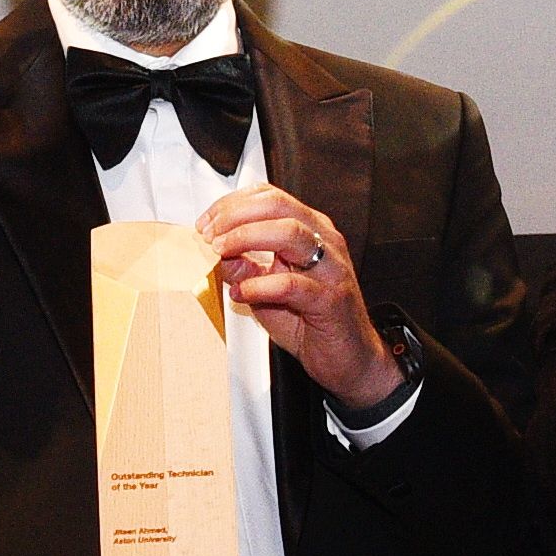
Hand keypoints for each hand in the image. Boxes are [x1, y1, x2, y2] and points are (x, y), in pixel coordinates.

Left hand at [200, 184, 401, 409]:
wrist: (349, 359)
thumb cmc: (312, 320)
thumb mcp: (268, 289)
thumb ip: (245, 268)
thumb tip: (216, 253)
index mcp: (311, 231)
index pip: (270, 197)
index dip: (232, 204)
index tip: (206, 221)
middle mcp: (324, 242)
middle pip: (278, 206)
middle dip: (236, 216)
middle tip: (210, 235)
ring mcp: (331, 268)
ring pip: (290, 234)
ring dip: (246, 238)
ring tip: (222, 253)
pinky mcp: (331, 299)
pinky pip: (293, 284)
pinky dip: (261, 285)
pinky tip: (242, 292)